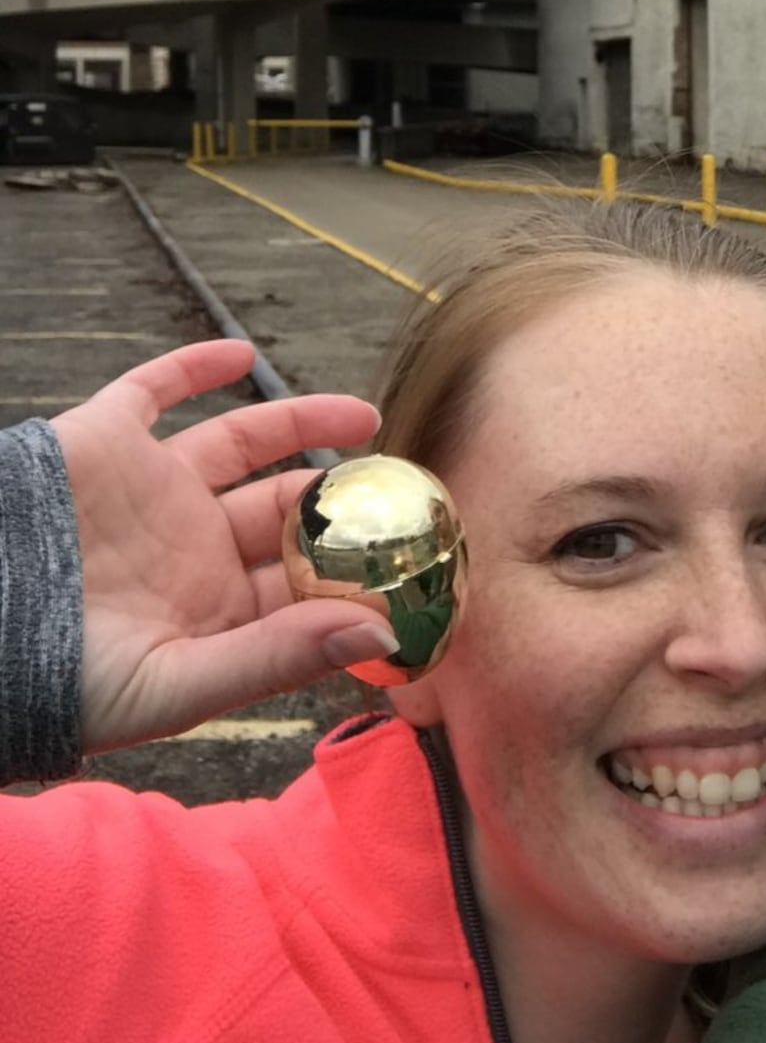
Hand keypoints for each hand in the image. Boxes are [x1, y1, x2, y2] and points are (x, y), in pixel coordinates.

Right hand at [50, 338, 391, 753]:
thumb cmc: (64, 687)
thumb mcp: (178, 686)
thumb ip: (278, 656)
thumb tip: (383, 635)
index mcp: (214, 610)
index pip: (305, 581)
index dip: (361, 567)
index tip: (425, 548)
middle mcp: (191, 547)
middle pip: (286, 511)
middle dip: (345, 496)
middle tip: (407, 476)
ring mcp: (150, 492)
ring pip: (241, 445)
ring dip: (300, 424)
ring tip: (365, 416)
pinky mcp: (103, 444)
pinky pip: (153, 391)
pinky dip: (196, 367)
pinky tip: (243, 355)